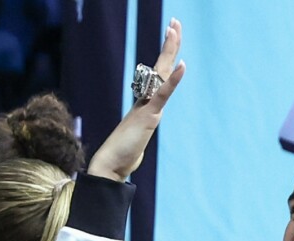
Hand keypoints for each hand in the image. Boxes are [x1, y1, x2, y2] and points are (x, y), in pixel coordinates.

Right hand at [87, 18, 185, 180]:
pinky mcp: (149, 115)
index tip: (170, 36)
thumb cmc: (123, 154)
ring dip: (169, 51)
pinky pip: (163, 93)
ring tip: (174, 29)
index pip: (158, 75)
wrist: (110, 165)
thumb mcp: (137, 136)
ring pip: (161, 73)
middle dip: (169, 44)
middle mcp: (145, 99)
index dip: (166, 56)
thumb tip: (143, 131)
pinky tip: (183, 64)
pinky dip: (174, 79)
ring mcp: (147, 105)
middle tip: (175, 22)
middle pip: (160, 66)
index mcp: (144, 102)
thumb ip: (142, 128)